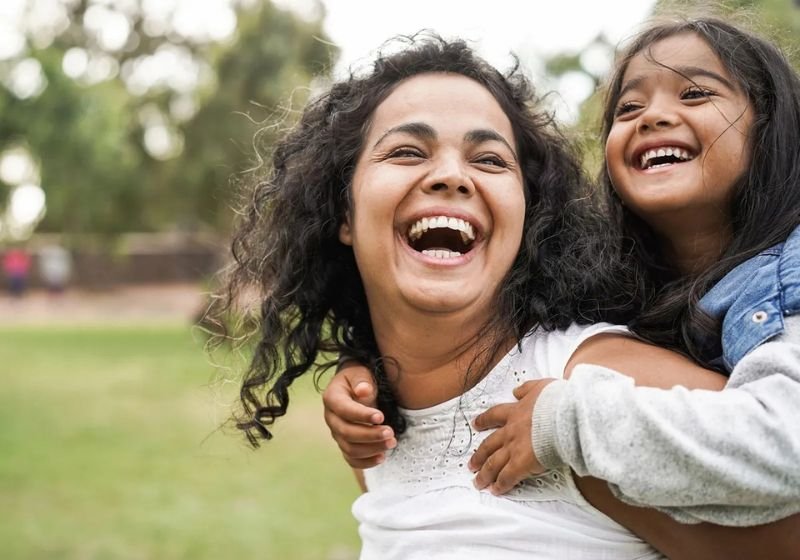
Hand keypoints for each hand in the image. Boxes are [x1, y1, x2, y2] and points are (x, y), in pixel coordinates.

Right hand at [323, 361, 396, 467]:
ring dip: (371, 449)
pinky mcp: (345, 444)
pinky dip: (366, 462)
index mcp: (332, 398)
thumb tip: (363, 391)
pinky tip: (382, 457)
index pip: (344, 409)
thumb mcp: (360, 373)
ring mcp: (337, 433)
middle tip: (390, 433)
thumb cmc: (359, 379)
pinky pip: (352, 459)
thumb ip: (362, 381)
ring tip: (391, 443)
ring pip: (349, 448)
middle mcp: (331, 418)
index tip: (381, 417)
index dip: (361, 415)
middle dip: (370, 435)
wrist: (356, 386)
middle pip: (346, 432)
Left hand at [468, 378, 555, 493]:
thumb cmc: (557, 402)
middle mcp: (510, 431)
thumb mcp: (540, 387)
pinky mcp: (521, 464)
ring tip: (478, 482)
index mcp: (515, 412)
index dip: (484, 421)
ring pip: (493, 463)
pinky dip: (500, 485)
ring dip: (484, 474)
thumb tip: (517, 390)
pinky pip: (507, 477)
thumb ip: (527, 389)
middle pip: (488, 445)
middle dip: (479, 456)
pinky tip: (496, 491)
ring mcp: (513, 448)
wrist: (564, 416)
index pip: (494, 415)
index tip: (476, 425)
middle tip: (471, 464)